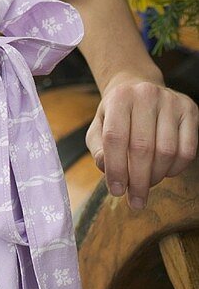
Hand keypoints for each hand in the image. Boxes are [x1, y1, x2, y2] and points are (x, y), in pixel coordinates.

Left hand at [85, 73, 198, 209]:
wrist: (138, 88)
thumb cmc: (116, 114)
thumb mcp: (99, 127)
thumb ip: (98, 148)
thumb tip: (104, 167)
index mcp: (119, 97)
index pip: (115, 138)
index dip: (116, 168)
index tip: (116, 191)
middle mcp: (146, 94)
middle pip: (142, 148)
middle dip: (138, 181)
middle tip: (135, 200)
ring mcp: (171, 100)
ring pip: (167, 151)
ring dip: (157, 176)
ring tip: (147, 184)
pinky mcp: (189, 110)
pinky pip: (187, 150)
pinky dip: (176, 169)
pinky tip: (165, 172)